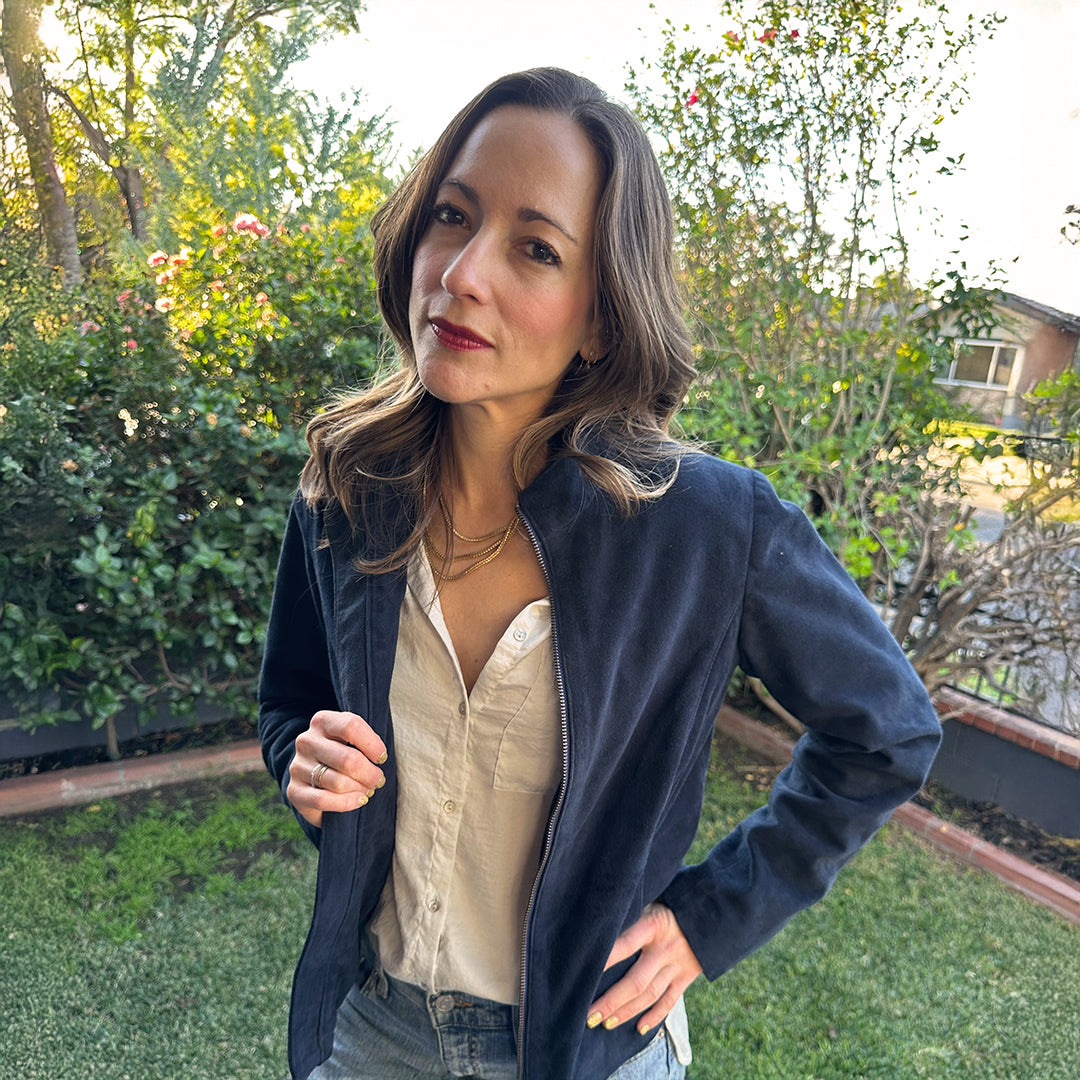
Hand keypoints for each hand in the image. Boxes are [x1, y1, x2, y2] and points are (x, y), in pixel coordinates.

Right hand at [287, 710, 387, 828]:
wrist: (315, 778)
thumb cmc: (343, 754)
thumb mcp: (353, 740)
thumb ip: (365, 741)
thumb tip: (379, 757)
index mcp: (322, 721)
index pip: (351, 726)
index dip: (372, 744)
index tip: (382, 758)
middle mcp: (306, 741)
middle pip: (347, 758)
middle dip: (370, 774)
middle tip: (379, 781)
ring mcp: (298, 766)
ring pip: (338, 782)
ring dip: (360, 789)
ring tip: (368, 790)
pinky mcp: (294, 791)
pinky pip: (323, 800)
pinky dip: (346, 803)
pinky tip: (359, 801)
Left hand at [586, 902, 702, 1035]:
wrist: (709, 913)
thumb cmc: (669, 904)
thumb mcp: (650, 901)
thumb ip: (631, 916)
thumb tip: (599, 927)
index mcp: (653, 925)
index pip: (625, 945)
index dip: (606, 960)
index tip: (584, 974)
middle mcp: (666, 948)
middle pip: (636, 981)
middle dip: (611, 1001)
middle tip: (589, 1015)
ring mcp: (678, 965)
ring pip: (650, 995)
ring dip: (626, 1012)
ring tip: (605, 1023)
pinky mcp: (687, 977)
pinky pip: (670, 1001)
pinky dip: (655, 1016)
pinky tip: (639, 1028)